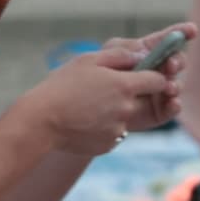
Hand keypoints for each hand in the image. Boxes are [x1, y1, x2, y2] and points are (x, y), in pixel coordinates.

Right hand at [18, 46, 176, 158]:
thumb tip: (141, 55)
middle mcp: (127, 109)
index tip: (143, 75)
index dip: (153, 76)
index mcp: (125, 86)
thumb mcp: (87, 60)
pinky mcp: (109, 145)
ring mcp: (119, 129)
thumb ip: (119, 55)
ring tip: (88, 106)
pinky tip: (83, 120)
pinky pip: (113, 133)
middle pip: (144, 100)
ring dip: (115, 112)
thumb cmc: (61, 87)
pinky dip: (103, 127)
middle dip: (132, 95)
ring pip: (126, 117)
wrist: (40, 122)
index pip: (159, 80)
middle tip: (107, 91)